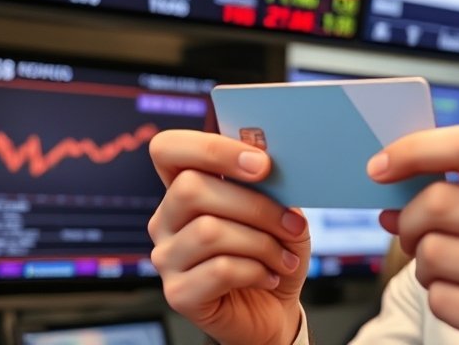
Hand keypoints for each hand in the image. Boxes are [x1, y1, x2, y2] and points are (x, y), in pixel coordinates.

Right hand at [148, 130, 310, 344]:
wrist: (275, 309)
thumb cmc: (274, 252)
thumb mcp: (280, 210)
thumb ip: (269, 184)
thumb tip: (264, 158)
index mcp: (184, 186)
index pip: (168, 149)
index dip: (210, 148)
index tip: (262, 163)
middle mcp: (166, 219)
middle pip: (191, 188)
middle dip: (255, 205)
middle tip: (292, 223)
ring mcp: (166, 257)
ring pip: (209, 231)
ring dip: (262, 243)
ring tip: (286, 257)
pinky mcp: (178, 293)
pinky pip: (219, 269)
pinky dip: (256, 271)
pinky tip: (269, 277)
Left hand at [367, 125, 458, 344]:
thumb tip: (392, 186)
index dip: (415, 149)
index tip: (379, 166)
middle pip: (439, 201)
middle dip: (411, 221)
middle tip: (413, 236)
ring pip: (432, 251)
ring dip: (425, 267)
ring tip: (452, 274)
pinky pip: (439, 297)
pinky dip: (441, 300)